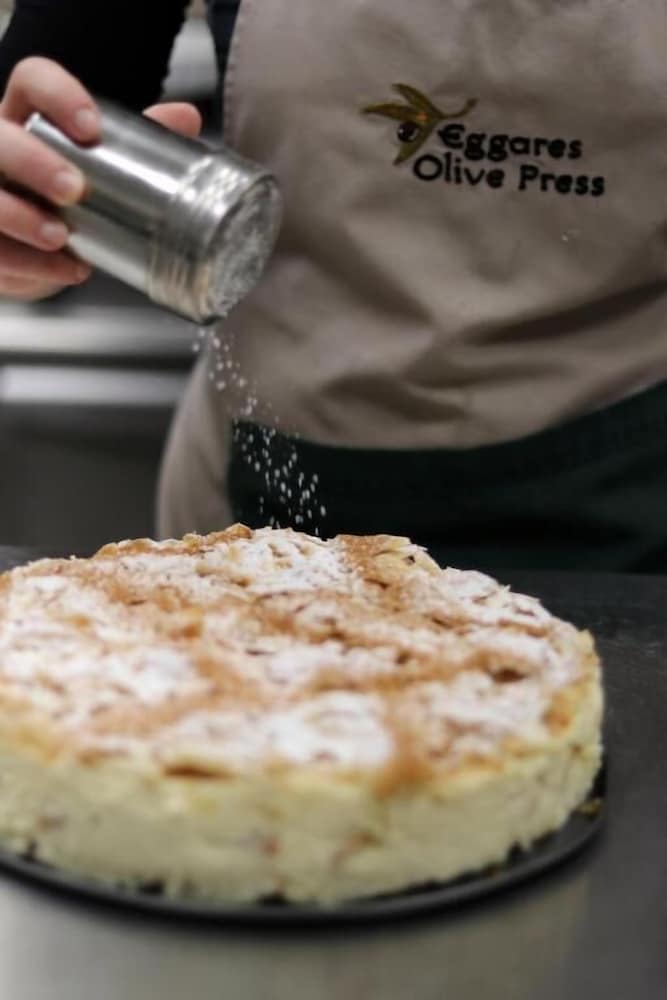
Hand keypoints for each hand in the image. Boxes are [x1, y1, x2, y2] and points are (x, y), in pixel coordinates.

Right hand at [0, 57, 200, 301]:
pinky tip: (65, 269)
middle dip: (33, 162)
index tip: (91, 126)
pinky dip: (29, 264)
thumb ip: (136, 141)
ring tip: (60, 236)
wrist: (33, 252)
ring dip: (20, 216)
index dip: (58, 96)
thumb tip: (186, 117)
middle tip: (73, 188)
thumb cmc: (63, 196)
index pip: (32, 82)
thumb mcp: (98, 165)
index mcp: (28, 118)